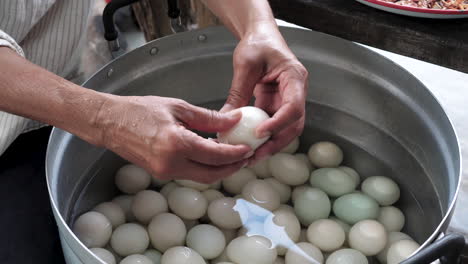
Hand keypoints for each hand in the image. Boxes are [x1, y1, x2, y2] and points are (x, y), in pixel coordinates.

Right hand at [95, 95, 251, 182]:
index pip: (215, 155)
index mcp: (176, 144)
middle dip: (232, 168)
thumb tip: (233, 120)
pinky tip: (211, 154)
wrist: (109, 123)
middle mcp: (171, 163)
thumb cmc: (139, 110)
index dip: (235, 154)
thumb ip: (209, 118)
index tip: (247, 148)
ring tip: (232, 156)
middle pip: (212, 174)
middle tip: (245, 157)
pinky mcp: (160, 173)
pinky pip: (189, 174)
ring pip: (201, 177)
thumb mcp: (178, 107)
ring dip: (219, 169)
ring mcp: (164, 172)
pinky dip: (204, 167)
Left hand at [222, 23, 307, 161]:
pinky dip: (262, 137)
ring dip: (270, 144)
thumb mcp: (245, 66)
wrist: (260, 36)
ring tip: (250, 156)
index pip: (293, 106)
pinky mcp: (276, 105)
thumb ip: (238, 92)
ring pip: (285, 129)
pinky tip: (247, 145)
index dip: (278, 124)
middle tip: (255, 155)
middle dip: (276, 143)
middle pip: (294, 124)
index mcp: (294, 78)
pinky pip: (272, 124)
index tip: (259, 133)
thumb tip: (225, 119)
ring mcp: (288, 100)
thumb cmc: (257, 44)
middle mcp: (296, 92)